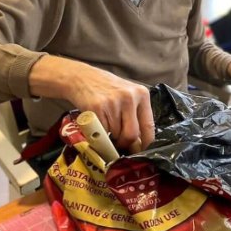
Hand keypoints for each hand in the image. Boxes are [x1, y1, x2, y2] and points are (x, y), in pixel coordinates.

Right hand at [29, 56, 154, 150]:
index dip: (146, 143)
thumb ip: (135, 114)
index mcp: (142, 94)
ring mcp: (113, 102)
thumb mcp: (127, 95)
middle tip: (119, 143)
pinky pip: (102, 132)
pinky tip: (97, 123)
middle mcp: (129, 97)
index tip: (143, 153)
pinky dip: (99, 133)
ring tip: (105, 125)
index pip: (149, 126)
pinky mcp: (97, 108)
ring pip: (116, 134)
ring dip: (110, 136)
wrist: (81, 78)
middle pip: (132, 134)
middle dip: (125, 143)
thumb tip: (140, 143)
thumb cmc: (106, 89)